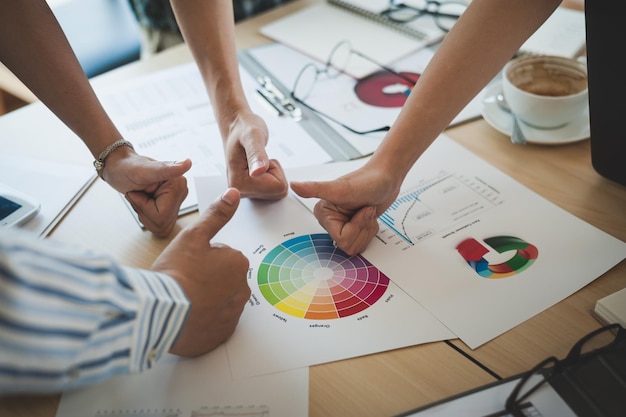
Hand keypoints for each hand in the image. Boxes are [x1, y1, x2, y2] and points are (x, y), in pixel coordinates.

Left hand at [101, 149, 191, 236]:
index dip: (144, 207)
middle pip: (162, 222)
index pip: (162, 215)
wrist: (120, 168)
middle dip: (144, 211)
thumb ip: (166, 169)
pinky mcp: (170, 208)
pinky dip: (146, 217)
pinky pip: (159, 226)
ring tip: (141, 197)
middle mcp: (181, 192)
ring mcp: (176, 201)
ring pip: (161, 226)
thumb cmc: (127, 167)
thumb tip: (187, 163)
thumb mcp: (143, 170)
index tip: (140, 191)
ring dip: (144, 214)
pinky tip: (144, 203)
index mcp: (179, 184)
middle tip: (139, 194)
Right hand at [152, 187, 250, 357]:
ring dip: (206, 300)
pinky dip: (205, 321)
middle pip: (223, 279)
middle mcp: (242, 289)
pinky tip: (188, 316)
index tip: (188, 265)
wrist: (160, 313)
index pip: (222, 256)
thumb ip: (216, 215)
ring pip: (219, 301)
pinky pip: (215, 324)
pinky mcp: (223, 334)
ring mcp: (234, 314)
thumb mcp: (194, 236)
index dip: (202, 259)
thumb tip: (233, 194)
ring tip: (184, 300)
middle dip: (207, 280)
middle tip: (184, 282)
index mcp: (238, 263)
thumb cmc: (176, 272)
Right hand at [223, 112, 287, 199]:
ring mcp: (245, 191)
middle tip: (261, 159)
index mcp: (238, 183)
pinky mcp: (251, 190)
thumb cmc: (244, 129)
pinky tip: (259, 167)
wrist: (237, 127)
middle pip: (278, 192)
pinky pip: (274, 190)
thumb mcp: (253, 136)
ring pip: (277, 191)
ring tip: (259, 161)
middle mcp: (240, 191)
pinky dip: (272, 177)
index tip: (261, 158)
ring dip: (273, 174)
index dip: (275, 170)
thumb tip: (257, 172)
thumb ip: (256, 155)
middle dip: (275, 173)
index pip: (278, 188)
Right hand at [290, 165, 400, 255]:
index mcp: (324, 214)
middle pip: (349, 245)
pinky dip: (371, 230)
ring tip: (367, 211)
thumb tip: (294, 185)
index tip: (361, 209)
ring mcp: (344, 225)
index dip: (356, 226)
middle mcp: (332, 221)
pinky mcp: (355, 228)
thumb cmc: (368, 180)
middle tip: (365, 210)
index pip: (341, 239)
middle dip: (363, 228)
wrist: (386, 178)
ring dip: (368, 229)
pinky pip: (363, 242)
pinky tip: (369, 216)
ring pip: (357, 245)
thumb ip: (316, 188)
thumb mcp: (341, 187)